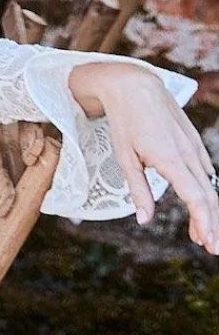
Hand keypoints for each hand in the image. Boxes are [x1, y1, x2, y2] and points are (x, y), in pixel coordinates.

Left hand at [68, 60, 218, 251]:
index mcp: (170, 160)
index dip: (204, 222)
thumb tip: (144, 220)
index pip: (196, 198)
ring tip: (200, 233)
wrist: (135, 86)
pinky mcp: (193, 142)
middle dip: (212, 224)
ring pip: (209, 185)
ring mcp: (193, 147)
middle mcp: (188, 155)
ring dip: (207, 210)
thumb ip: (138, 190)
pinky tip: (199, 203)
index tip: (207, 243)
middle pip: (208, 196)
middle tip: (211, 248)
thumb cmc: (124, 122)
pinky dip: (204, 191)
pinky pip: (205, 170)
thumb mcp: (125, 157)